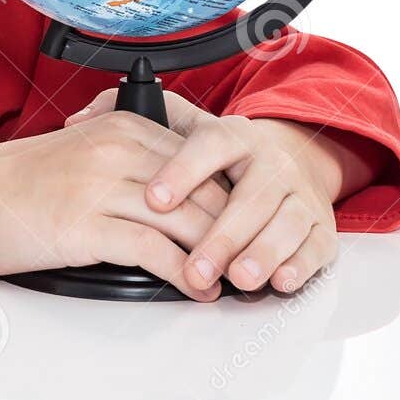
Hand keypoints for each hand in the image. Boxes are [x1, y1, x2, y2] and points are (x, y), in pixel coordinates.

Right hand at [0, 113, 232, 301]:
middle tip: (259, 262)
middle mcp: (118, 151)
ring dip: (222, 259)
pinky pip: (156, 251)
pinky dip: (186, 275)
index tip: (254, 227)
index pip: (204, 162)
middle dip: (240, 233)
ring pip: (190, 222)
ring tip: (239, 283)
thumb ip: (130, 166)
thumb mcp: (80, 155)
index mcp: (121, 127)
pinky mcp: (86, 226)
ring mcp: (102, 187)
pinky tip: (198, 290)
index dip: (237, 200)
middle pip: (208, 191)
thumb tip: (179, 204)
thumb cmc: (15, 185)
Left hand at [70, 90, 340, 294]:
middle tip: (195, 265)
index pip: (207, 145)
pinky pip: (317, 244)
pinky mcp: (320, 225)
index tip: (154, 198)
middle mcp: (269, 161)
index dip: (182, 171)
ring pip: (287, 221)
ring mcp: (298, 193)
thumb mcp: (181, 128)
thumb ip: (133, 120)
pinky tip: (280, 280)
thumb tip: (80, 120)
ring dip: (262, 252)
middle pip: (250, 195)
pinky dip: (301, 263)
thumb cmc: (222, 157)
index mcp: (231, 135)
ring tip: (237, 278)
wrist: (289, 160)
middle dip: (221, 235)